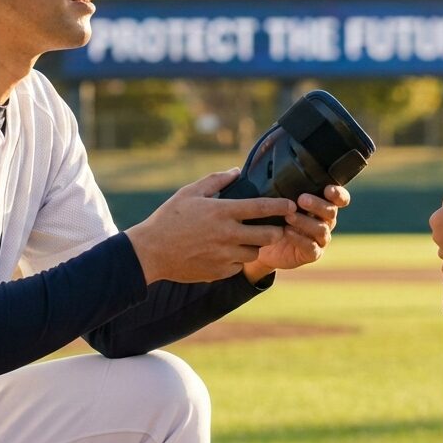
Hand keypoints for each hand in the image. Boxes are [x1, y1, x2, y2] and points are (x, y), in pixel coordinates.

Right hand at [126, 169, 293, 283]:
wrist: (151, 252)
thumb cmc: (169, 218)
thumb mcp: (190, 192)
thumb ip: (216, 181)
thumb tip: (236, 171)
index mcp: (222, 212)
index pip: (262, 207)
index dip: (281, 206)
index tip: (291, 205)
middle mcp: (227, 235)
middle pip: (268, 235)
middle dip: (277, 230)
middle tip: (277, 226)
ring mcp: (224, 256)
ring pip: (254, 252)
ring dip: (255, 245)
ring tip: (247, 239)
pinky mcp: (219, 272)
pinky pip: (238, 266)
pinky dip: (237, 259)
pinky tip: (227, 252)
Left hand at [244, 185, 351, 281]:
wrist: (265, 243)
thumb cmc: (275, 216)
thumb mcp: (279, 200)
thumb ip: (285, 186)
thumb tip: (276, 164)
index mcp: (322, 205)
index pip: (340, 198)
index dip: (338, 194)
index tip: (328, 189)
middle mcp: (325, 221)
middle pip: (331, 211)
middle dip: (318, 204)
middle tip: (302, 199)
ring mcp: (321, 239)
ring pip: (321, 229)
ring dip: (306, 221)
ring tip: (289, 216)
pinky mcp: (313, 254)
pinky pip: (311, 247)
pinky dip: (300, 239)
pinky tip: (287, 232)